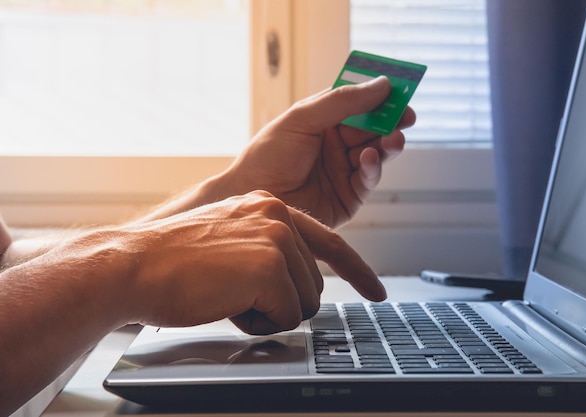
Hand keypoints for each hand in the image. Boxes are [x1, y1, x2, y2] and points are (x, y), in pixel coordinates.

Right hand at [126, 191, 384, 334]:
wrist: (134, 265)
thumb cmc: (173, 262)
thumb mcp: (230, 240)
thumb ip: (269, 250)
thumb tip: (299, 283)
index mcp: (269, 206)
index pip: (328, 242)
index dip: (356, 271)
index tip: (375, 292)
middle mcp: (278, 214)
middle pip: (314, 284)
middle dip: (281, 302)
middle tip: (238, 294)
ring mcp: (276, 237)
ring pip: (304, 302)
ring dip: (269, 312)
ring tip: (230, 295)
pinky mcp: (268, 265)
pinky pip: (286, 316)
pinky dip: (258, 322)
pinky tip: (227, 303)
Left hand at [211, 77, 415, 227]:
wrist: (252, 198)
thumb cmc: (267, 157)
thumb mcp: (302, 119)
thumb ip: (342, 102)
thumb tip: (381, 85)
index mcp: (323, 123)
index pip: (359, 105)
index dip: (380, 98)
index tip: (400, 91)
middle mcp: (335, 146)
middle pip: (373, 130)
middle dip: (391, 123)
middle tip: (406, 117)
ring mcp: (342, 172)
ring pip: (377, 154)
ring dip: (388, 145)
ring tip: (394, 139)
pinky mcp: (347, 198)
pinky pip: (368, 180)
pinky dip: (373, 167)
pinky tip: (368, 158)